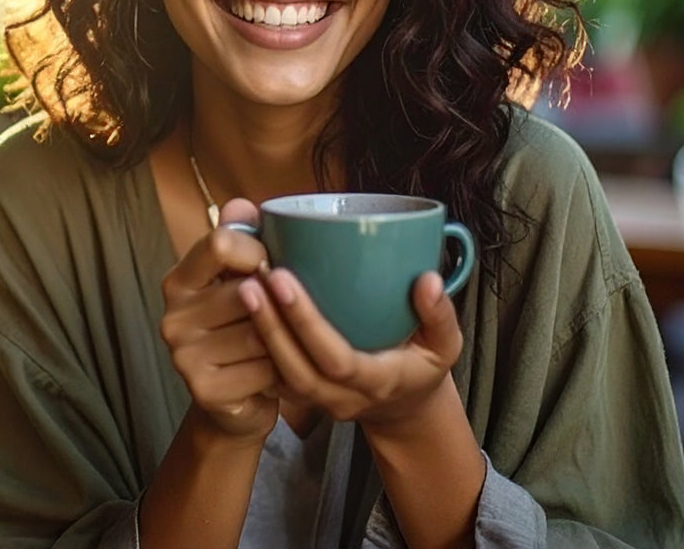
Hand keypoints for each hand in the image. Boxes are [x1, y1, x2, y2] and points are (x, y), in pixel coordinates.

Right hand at [159, 200, 278, 442]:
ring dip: (286, 339)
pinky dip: (283, 371)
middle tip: (287, 311)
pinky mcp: (204, 390)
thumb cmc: (244, 327)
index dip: (258, 251)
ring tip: (288, 341)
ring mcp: (183, 356)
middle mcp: (171, 316)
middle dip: (278, 302)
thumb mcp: (240, 278)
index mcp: (179, 280)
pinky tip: (281, 370)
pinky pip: (265, 370)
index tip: (272, 265)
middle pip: (248, 293)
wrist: (238, 399)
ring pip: (261, 334)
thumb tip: (241, 204)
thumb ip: (241, 236)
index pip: (221, 244)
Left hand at [237, 265, 463, 432]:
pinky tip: (238, 305)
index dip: (306, 322)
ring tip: (241, 286)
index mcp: (378, 383)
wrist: (402, 405)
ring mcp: (316, 401)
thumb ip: (440, 315)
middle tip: (252, 279)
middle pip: (297, 369)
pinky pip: (269, 375)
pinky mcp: (297, 394)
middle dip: (271, 324)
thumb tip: (428, 280)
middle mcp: (342, 397)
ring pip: (278, 375)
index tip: (282, 279)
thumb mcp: (445, 345)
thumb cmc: (422, 365)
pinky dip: (252, 342)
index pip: (336, 360)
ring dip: (258, 331)